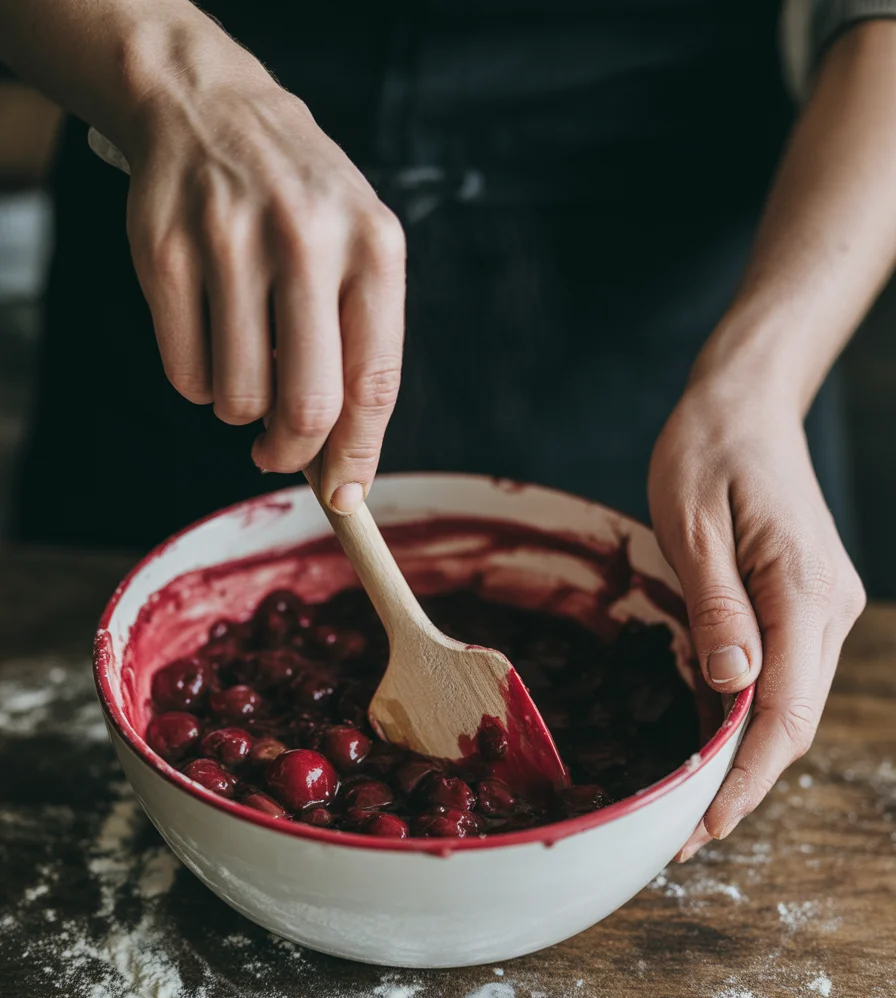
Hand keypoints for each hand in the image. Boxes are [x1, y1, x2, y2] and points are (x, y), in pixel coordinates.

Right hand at [124, 62, 404, 512]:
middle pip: (307, 406)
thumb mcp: (358, 250)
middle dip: (291, 454)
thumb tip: (342, 466)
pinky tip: (208, 341)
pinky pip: (182, 372)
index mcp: (374, 247)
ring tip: (245, 370)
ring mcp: (229, 242)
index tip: (345, 496)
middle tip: (276, 455)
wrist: (211, 108)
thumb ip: (359, 348)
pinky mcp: (164, 251)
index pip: (374, 384)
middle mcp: (307, 240)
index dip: (359, 456)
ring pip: (237, 397)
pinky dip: (195, 382)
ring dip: (239, 410)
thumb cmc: (302, 204)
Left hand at [648, 381, 865, 859]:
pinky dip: (746, 716)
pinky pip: (781, 675)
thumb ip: (717, 607)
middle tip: (680, 834)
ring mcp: (823, 607)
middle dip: (741, 784)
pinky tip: (711, 742)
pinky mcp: (806, 603)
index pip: (785, 712)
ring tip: (688, 802)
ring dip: (743, 756)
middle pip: (792, 721)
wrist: (746, 406)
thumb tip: (733, 689)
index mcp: (805, 591)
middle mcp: (829, 608)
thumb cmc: (708, 451)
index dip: (746, 779)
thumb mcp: (693, 524)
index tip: (702, 827)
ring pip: (788, 704)